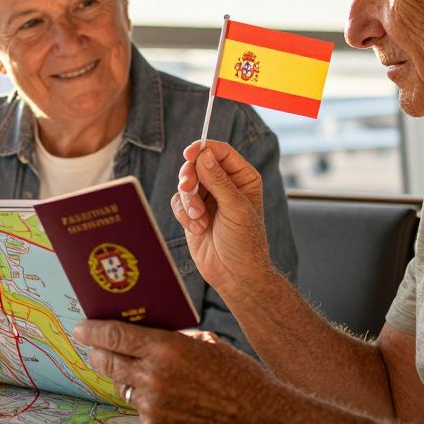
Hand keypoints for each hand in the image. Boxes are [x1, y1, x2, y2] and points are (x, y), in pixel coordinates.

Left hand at [74, 320, 282, 423]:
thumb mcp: (206, 342)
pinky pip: (139, 407)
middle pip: (108, 361)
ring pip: (122, 385)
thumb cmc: (239, 377)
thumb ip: (174, 338)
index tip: (82, 328)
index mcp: (167, 348)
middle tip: (96, 347)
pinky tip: (161, 394)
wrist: (258, 417)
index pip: (115, 335)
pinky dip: (144, 399)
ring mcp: (153, 404)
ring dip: (123, 375)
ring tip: (134, 369)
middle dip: (98, 352)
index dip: (93, 330)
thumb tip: (150, 335)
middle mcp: (154, 376)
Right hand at [171, 140, 272, 289]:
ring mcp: (207, 198)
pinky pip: (178, 202)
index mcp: (242, 178)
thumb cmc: (245, 242)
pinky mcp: (192, 212)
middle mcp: (224, 184)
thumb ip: (218, 180)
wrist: (234, 274)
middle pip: (197, 164)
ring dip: (189, 202)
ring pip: (185, 184)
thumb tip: (204, 154)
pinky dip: (184, 215)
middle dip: (190, 178)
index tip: (189, 154)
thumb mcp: (235, 208)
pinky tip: (197, 228)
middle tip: (188, 187)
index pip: (221, 152)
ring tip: (199, 220)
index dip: (204, 149)